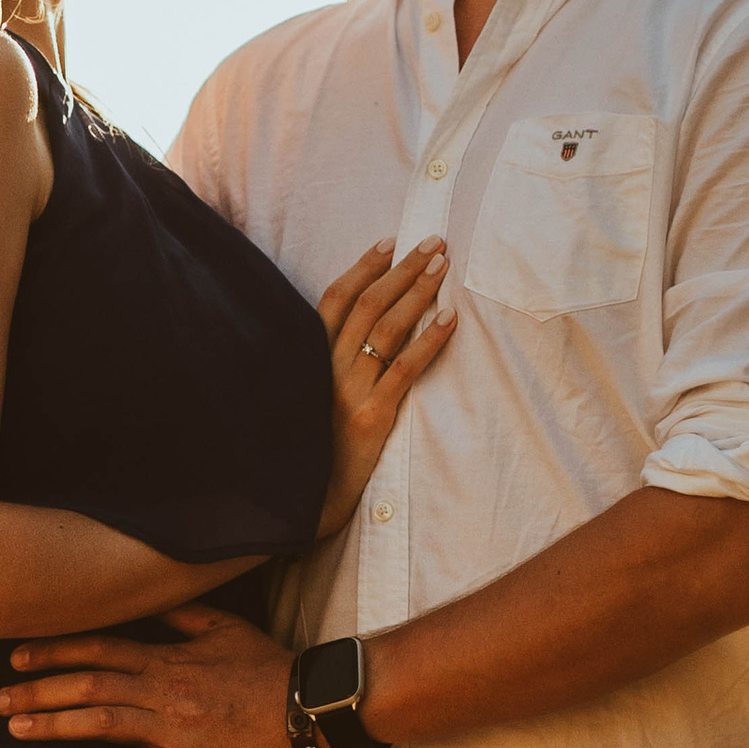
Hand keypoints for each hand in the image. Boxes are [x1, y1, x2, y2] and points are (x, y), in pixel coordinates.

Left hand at [0, 603, 298, 747]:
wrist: (308, 709)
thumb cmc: (268, 669)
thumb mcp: (224, 628)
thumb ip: (180, 615)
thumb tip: (144, 600)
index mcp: (168, 658)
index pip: (99, 648)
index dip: (53, 651)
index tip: (15, 656)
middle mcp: (163, 690)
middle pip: (88, 685)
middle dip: (37, 690)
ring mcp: (173, 729)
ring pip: (101, 722)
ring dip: (54, 724)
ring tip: (15, 727)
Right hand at [316, 239, 455, 532]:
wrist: (298, 505)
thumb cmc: (308, 451)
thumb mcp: (305, 399)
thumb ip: (321, 365)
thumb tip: (352, 332)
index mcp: (307, 359)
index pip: (335, 299)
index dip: (363, 267)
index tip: (390, 242)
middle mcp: (325, 368)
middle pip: (367, 304)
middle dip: (403, 269)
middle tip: (434, 244)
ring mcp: (347, 392)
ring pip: (386, 328)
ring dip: (418, 292)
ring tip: (443, 267)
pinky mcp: (369, 419)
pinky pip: (404, 370)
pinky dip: (429, 340)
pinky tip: (450, 318)